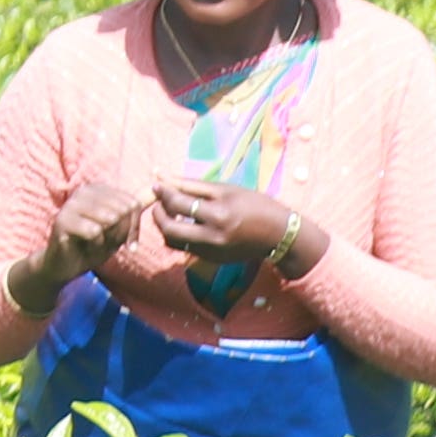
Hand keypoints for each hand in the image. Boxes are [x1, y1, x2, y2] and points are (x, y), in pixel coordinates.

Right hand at [28, 159, 161, 293]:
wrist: (64, 265)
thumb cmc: (92, 246)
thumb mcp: (117, 231)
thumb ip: (130, 214)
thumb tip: (151, 196)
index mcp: (97, 189)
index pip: (132, 202)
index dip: (135, 226)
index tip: (130, 243)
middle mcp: (83, 191)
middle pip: (123, 209)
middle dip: (122, 233)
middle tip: (112, 245)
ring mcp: (71, 204)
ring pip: (109, 218)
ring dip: (108, 239)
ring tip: (98, 244)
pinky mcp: (62, 220)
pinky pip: (94, 231)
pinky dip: (96, 245)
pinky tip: (86, 248)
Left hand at [149, 178, 330, 283]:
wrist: (279, 234)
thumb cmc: (254, 204)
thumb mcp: (225, 189)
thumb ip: (191, 184)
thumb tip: (162, 176)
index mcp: (219, 215)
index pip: (178, 205)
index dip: (163, 192)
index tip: (157, 184)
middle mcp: (213, 238)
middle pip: (169, 230)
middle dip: (158, 214)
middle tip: (159, 201)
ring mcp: (211, 253)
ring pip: (173, 243)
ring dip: (165, 226)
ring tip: (171, 211)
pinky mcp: (211, 260)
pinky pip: (184, 248)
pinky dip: (178, 236)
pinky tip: (185, 223)